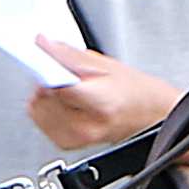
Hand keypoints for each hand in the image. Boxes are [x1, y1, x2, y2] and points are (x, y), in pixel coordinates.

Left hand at [23, 38, 173, 151]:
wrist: (151, 116)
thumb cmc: (138, 93)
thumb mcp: (107, 65)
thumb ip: (71, 56)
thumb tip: (45, 45)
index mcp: (99, 105)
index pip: (55, 85)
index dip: (45, 66)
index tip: (42, 54)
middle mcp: (84, 127)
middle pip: (42, 97)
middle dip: (47, 80)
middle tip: (65, 74)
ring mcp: (74, 138)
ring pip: (36, 109)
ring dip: (46, 95)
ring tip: (69, 89)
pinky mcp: (66, 143)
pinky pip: (40, 120)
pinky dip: (47, 108)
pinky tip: (65, 102)